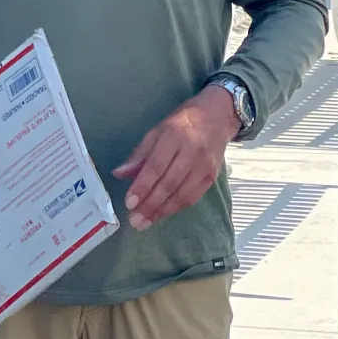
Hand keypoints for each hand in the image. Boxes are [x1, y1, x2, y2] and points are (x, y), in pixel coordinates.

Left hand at [112, 87, 237, 230]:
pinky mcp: (212, 176)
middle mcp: (192, 151)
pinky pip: (193, 197)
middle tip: (135, 220)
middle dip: (150, 205)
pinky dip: (176, 208)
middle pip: (169, 183)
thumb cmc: (182, 122)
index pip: (156, 166)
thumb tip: (119, 174)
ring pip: (182, 194)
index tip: (129, 203)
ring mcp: (205, 166)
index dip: (142, 186)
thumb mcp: (157, 131)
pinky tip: (162, 214)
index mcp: (174, 136)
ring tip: (145, 222)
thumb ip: (139, 154)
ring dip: (162, 211)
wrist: (217, 116)